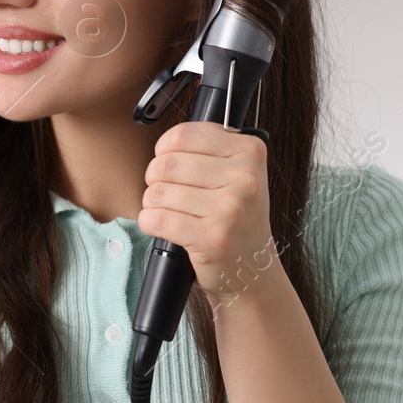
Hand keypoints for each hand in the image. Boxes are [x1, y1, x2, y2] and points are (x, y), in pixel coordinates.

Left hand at [138, 121, 278, 304]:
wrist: (252, 268)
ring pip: (158, 192)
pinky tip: (162, 227)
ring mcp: (230, 209)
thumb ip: (208, 149)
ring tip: (170, 212)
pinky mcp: (213, 238)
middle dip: (154, 179)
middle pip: (166, 164)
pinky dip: (149, 223)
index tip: (169, 163)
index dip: (164, 149)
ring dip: (152, 204)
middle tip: (166, 193)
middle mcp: (244, 178)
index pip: (184, 135)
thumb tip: (165, 142)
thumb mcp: (236, 173)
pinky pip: (157, 219)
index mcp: (250, 152)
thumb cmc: (235, 217)